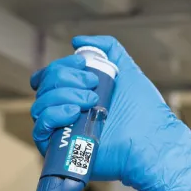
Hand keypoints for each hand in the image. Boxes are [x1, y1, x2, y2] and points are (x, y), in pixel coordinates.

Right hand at [30, 36, 190, 190]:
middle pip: (45, 86)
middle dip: (67, 78)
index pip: (52, 75)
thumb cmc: (144, 110)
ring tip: (91, 101)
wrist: (150, 140)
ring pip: (41, 104)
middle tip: (94, 86)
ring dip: (64, 95)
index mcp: (79, 93)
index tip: (84, 65)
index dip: (62, 66)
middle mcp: (67, 110)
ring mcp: (63, 129)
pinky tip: (74, 112)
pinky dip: (54, 114)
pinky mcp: (60, 148)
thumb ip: (107, 48)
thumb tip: (77, 41)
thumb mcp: (126, 69)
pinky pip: (39, 128)